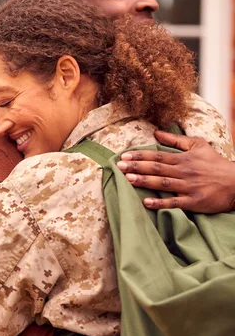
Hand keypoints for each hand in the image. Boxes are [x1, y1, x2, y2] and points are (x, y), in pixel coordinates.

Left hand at [116, 130, 234, 212]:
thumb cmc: (215, 163)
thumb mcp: (198, 146)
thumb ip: (176, 140)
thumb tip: (156, 132)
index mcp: (183, 158)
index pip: (157, 155)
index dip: (139, 155)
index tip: (124, 156)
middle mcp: (183, 171)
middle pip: (156, 168)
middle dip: (136, 166)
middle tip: (119, 166)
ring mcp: (188, 187)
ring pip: (162, 183)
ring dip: (144, 181)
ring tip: (127, 179)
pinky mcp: (193, 202)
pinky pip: (174, 203)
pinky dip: (160, 203)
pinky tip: (146, 202)